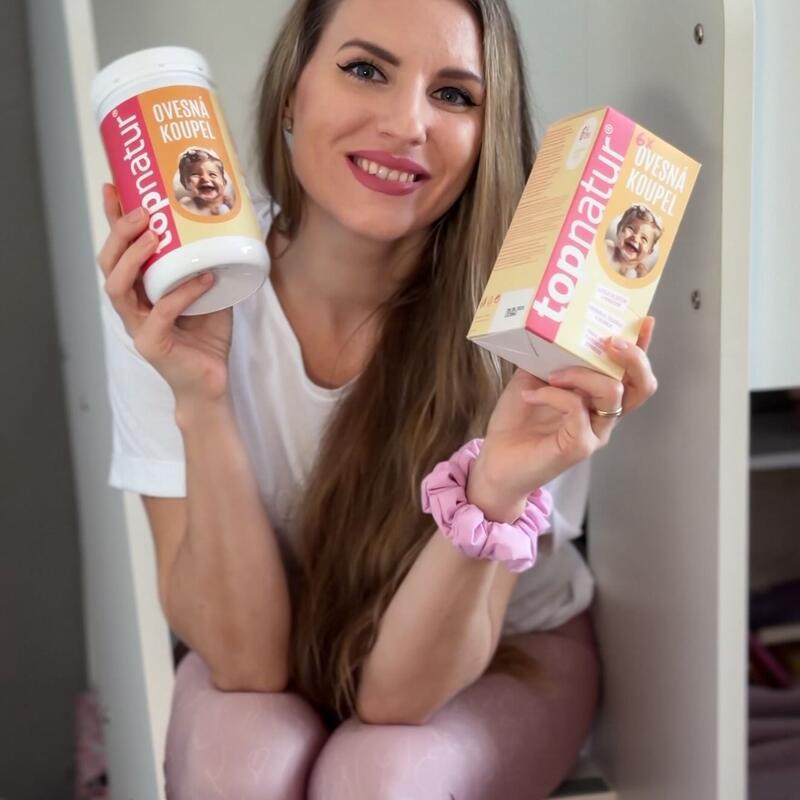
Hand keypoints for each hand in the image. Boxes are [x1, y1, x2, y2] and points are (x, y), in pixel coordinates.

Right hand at [97, 183, 233, 408]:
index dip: (112, 220)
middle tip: (140, 210)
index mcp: (140, 291)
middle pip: (108, 264)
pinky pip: (161, 313)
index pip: (118, 251)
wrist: (211, 383)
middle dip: (119, 233)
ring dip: (134, 258)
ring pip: (119, 287)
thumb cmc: (206, 340)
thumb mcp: (210, 293)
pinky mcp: (152, 345)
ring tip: (153, 235)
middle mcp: (132, 307)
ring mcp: (138, 326)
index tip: (114, 187)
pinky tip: (203, 278)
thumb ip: (209, 266)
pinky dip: (182, 293)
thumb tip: (227, 230)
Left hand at [468, 317, 657, 517]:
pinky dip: (553, 394)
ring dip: (581, 373)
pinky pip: (577, 409)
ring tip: (552, 374)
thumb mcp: (532, 378)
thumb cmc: (515, 422)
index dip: (643, 348)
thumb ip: (548, 358)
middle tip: (609, 341)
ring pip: (612, 392)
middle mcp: (602, 416)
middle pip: (641, 386)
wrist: (496, 460)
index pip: (631, 373)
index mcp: (596, 399)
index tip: (644, 320)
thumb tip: (552, 329)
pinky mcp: (579, 446)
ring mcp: (594, 432)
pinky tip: (531, 395)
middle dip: (632, 357)